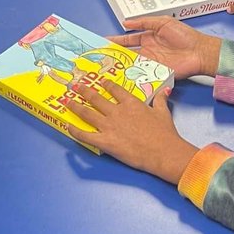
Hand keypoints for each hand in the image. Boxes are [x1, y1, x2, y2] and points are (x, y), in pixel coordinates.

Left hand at [65, 82, 197, 184]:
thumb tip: (165, 90)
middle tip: (76, 87)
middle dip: (85, 91)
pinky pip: (85, 135)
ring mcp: (109, 126)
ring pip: (87, 113)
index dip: (106, 85)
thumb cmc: (165, 133)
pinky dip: (75, 131)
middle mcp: (117, 112)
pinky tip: (68, 127)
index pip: (115, 90)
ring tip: (67, 101)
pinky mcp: (105, 142)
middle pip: (96, 99)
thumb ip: (160, 100)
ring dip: (76, 106)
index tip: (100, 81)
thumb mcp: (163, 113)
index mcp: (131, 103)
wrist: (163, 152)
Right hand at [111, 16, 220, 78]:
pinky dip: (132, 74)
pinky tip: (121, 75)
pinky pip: (141, 73)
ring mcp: (151, 62)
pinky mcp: (156, 72)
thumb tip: (126, 22)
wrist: (199, 51)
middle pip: (127, 53)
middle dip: (115, 55)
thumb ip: (144, 22)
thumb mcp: (163, 22)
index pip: (128, 40)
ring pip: (132, 64)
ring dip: (120, 65)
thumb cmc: (184, 35)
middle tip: (100, 57)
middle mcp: (148, 50)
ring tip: (106, 67)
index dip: (117, 41)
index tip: (104, 42)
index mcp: (149, 37)